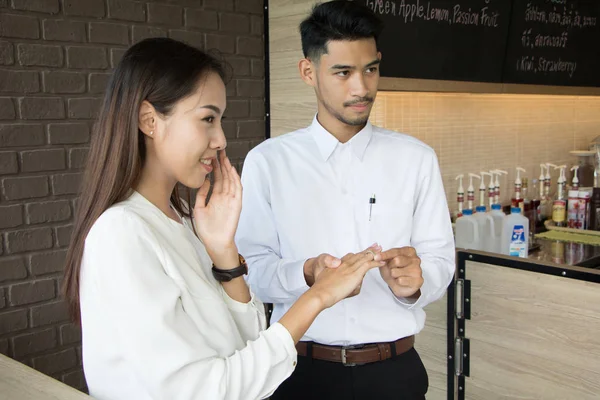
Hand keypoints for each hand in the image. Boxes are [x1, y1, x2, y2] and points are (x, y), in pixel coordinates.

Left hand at [194, 151, 241, 267]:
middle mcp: (224, 197)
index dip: (214, 168)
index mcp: (215, 197)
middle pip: (224, 177)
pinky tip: (232, 171)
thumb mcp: (199, 209)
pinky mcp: (236, 204)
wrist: (215, 242)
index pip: (216, 179)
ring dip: (228, 169)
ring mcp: (231, 200)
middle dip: (222, 164)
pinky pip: (237, 190)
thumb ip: (201, 195)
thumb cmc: (207, 229)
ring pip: (231, 180)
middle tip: (218, 151)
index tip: (211, 157)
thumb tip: (203, 181)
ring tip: (224, 157)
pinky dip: (235, 180)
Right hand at [310, 246, 384, 308]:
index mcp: (337, 265)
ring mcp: (349, 268)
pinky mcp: (354, 273)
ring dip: (374, 253)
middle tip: (376, 245)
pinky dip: (375, 262)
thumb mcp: (328, 282)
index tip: (363, 251)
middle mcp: (344, 264)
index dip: (358, 253)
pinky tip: (381, 262)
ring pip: (364, 257)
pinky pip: (368, 265)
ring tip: (381, 250)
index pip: (350, 256)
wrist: (320, 293)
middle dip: (368, 250)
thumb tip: (352, 284)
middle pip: (358, 255)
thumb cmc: (322, 290)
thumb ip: (340, 281)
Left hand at [379, 247, 422, 299]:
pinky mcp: (418, 280)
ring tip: (396, 276)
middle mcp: (416, 259)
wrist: (400, 286)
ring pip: (397, 271)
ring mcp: (418, 270)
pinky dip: (397, 282)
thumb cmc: (394, 271)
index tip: (376, 257)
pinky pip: (401, 280)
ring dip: (393, 275)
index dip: (385, 254)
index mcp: (409, 251)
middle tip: (391, 269)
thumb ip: (383, 258)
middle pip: (397, 260)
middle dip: (390, 266)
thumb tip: (376, 256)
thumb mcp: (386, 263)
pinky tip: (401, 281)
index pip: (395, 251)